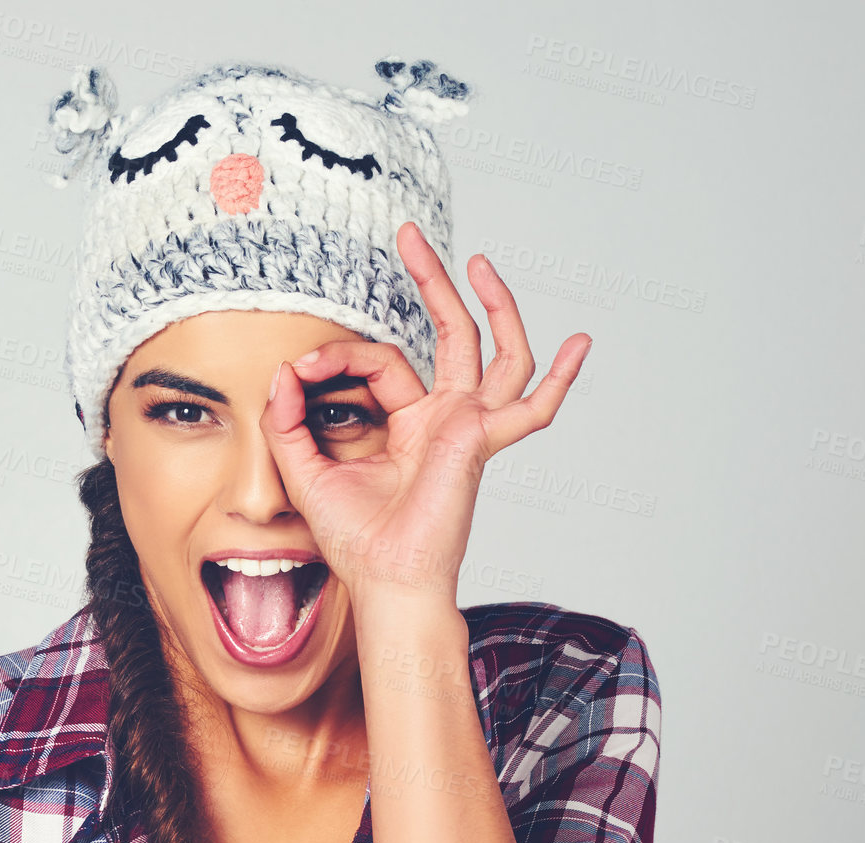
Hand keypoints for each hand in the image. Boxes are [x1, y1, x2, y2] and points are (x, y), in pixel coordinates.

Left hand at [259, 219, 591, 611]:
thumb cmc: (355, 540)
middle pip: (449, 335)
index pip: (381, 361)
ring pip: (495, 352)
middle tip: (409, 238)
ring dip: (490, 305)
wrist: (386, 582)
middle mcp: (444, 420)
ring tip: (475, 262)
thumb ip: (287, 420)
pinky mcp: (481, 441)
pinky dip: (559, 378)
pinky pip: (533, 408)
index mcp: (409, 424)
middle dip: (432, 283)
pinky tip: (580, 344)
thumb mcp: (304, 469)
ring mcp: (468, 428)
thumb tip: (284, 371)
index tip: (300, 371)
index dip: (337, 357)